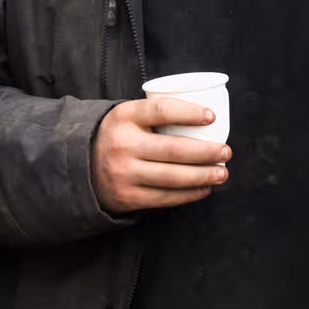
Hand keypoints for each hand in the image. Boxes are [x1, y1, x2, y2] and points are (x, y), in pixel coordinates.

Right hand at [92, 98, 230, 214]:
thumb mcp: (127, 117)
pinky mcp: (128, 197)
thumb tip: (203, 119)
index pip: (162, 110)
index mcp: (124, 117)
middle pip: (175, 150)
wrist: (82, 167)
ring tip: (222, 172)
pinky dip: (190, 194)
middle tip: (226, 152)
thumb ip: (154, 115)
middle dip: (207, 152)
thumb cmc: (118, 137)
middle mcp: (123, 144)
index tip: (211, 116)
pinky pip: (166, 197)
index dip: (189, 112)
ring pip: (174, 177)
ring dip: (204, 176)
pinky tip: (204, 188)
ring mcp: (125, 173)